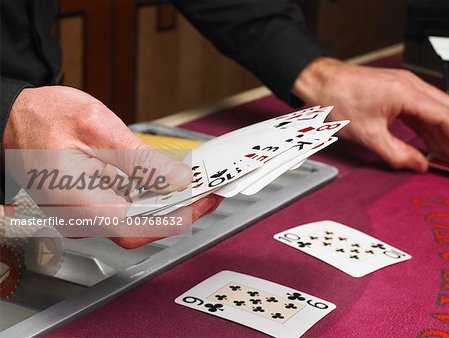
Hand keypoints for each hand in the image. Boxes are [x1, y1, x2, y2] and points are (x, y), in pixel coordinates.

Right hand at [4, 86, 220, 247]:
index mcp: (80, 203)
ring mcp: (84, 213)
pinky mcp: (89, 204)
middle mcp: (81, 217)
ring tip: (191, 184)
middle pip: (141, 227)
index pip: (139, 229)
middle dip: (179, 209)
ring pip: (136, 219)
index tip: (203, 201)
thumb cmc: (43, 118)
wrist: (14, 117)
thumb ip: (138, 158)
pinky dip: (149, 196)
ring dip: (167, 203)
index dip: (177, 219)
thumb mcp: (97, 128)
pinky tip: (163, 181)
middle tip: (206, 190)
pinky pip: (125, 208)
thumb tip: (175, 178)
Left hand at [293, 57, 448, 171]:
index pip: (446, 117)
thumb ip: (396, 153)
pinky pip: (419, 108)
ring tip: (444, 154)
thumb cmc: (338, 99)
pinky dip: (426, 125)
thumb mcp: (368, 135)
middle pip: (445, 112)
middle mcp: (411, 85)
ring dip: (441, 132)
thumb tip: (417, 164)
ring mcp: (404, 85)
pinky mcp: (396, 89)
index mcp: (408, 94)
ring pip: (434, 110)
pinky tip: (429, 140)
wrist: (321, 82)